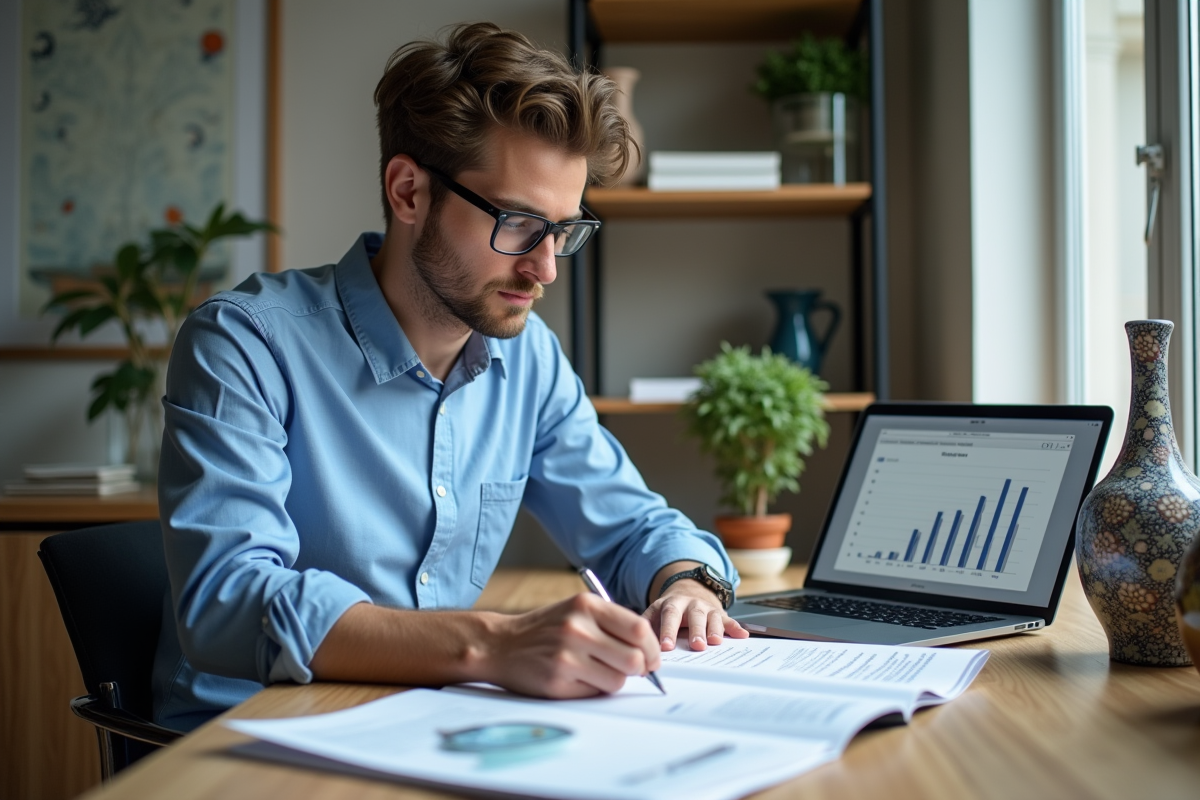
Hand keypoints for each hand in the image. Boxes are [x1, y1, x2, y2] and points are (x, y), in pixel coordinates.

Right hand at [479, 593, 660, 698]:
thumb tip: (650, 651)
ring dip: (615, 680)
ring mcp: (567, 656)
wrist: (500, 645)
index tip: (651, 658)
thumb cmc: (545, 629)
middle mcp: (577, 628)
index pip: (639, 629)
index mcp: (586, 605)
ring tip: (598, 671)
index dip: (652, 648)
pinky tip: (578, 678)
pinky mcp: (558, 681)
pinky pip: (596, 692)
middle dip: (640, 669)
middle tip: (633, 670)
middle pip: (634, 658)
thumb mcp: (576, 610)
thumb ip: (611, 623)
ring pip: (618, 680)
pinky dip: (594, 689)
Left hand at [643, 579, 748, 650]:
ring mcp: (706, 608)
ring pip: (712, 617)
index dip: (667, 631)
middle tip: (696, 646)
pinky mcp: (720, 613)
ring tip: (715, 642)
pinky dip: (735, 628)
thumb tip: (635, 651)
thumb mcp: (654, 615)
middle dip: (695, 631)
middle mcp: (690, 604)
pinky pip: (729, 620)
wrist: (688, 591)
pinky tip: (742, 635)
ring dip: (714, 630)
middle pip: (693, 616)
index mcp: (671, 604)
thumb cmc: (669, 612)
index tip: (665, 647)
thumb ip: (646, 629)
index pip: (668, 616)